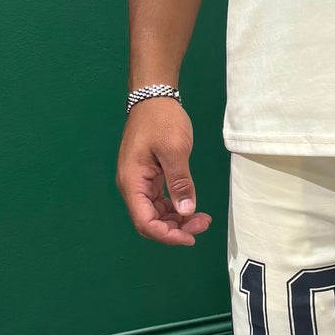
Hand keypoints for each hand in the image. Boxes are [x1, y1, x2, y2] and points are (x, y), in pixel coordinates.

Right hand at [116, 98, 212, 246]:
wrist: (153, 97)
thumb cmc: (162, 120)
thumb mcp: (174, 150)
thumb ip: (180, 182)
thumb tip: (186, 211)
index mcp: (132, 182)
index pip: (145, 222)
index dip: (167, 235)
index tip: (191, 236)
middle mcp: (131, 187)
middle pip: (149, 221)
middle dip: (175, 229)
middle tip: (202, 224)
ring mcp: (139, 182)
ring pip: (155, 214)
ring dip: (176, 221)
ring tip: (201, 218)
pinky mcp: (148, 177)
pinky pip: (158, 202)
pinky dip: (174, 209)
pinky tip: (190, 208)